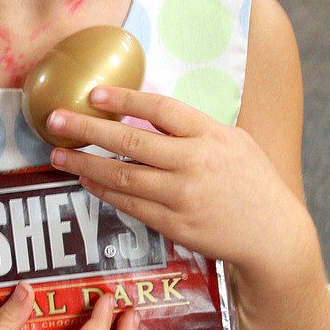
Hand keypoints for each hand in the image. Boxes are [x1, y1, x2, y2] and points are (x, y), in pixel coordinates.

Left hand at [47, 86, 312, 272]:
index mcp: (211, 135)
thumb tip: (146, 108)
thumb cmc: (251, 182)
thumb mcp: (232, 141)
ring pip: (123, 175)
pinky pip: (131, 205)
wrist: (273, 236)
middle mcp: (195, 162)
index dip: (125, 97)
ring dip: (85, 164)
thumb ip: (193, 127)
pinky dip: (105, 191)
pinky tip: (87, 181)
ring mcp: (183, 195)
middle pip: (131, 140)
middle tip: (56, 120)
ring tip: (57, 155)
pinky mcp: (176, 224)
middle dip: (87, 129)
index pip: (161, 109)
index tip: (94, 93)